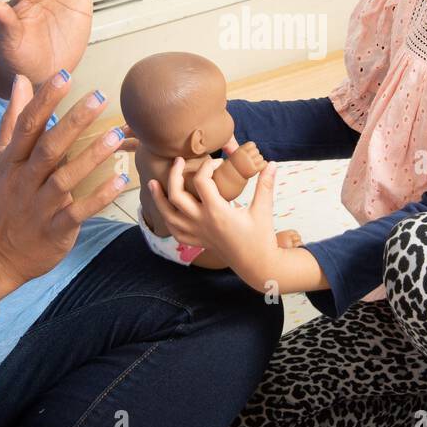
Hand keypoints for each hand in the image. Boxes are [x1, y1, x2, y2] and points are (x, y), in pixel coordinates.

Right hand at [0, 72, 127, 297]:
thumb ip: (12, 121)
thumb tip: (21, 82)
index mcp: (10, 162)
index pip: (27, 126)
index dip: (45, 100)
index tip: (64, 75)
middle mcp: (23, 182)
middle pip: (48, 148)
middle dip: (73, 121)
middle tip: (99, 97)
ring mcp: (39, 207)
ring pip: (65, 178)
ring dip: (91, 156)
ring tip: (116, 135)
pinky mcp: (55, 230)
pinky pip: (78, 212)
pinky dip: (99, 197)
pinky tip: (119, 180)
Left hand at [148, 158, 326, 293]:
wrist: (257, 265)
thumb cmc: (261, 238)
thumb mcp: (264, 210)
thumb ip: (265, 185)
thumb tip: (273, 164)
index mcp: (217, 212)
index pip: (202, 181)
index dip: (208, 166)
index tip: (218, 161)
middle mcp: (202, 222)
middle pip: (176, 195)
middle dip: (173, 175)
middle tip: (178, 161)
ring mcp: (197, 233)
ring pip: (168, 215)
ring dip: (159, 199)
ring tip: (153, 184)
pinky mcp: (198, 241)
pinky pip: (175, 231)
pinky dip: (167, 218)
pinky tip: (166, 210)